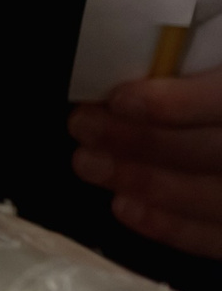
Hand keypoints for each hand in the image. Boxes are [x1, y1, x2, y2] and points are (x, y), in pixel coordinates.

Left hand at [72, 68, 221, 256]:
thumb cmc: (221, 72)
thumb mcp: (220, 51)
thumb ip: (200, 65)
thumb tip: (150, 62)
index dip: (179, 105)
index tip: (121, 99)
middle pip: (216, 152)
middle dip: (144, 142)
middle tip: (82, 126)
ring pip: (216, 199)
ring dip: (146, 183)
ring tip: (89, 163)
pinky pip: (220, 239)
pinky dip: (173, 228)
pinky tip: (124, 207)